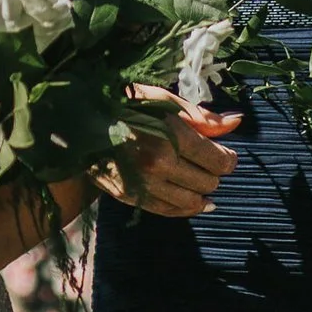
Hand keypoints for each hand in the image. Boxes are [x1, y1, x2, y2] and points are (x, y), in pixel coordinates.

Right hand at [91, 85, 239, 216]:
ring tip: (201, 182)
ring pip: (192, 201)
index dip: (228, 159)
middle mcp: (159, 164)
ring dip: (202, 193)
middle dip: (214, 173)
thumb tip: (236, 122)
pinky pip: (169, 211)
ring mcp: (144, 184)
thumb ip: (201, 116)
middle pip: (208, 182)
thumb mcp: (161, 100)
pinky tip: (193, 201)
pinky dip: (185, 208)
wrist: (75, 121)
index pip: (218, 161)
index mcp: (170, 135)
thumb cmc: (122, 103)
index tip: (226, 153)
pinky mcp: (131, 197)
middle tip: (208, 162)